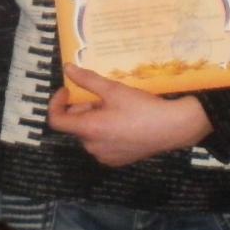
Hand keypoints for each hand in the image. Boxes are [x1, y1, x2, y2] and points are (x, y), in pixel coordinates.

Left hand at [47, 66, 211, 167]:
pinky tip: (124, 121)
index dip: (56, 103)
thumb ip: (87, 80)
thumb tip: (68, 69)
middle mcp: (92, 147)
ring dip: (95, 119)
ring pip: (89, 134)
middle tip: (104, 95)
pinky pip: (102, 144)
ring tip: (116, 107)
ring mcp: (104, 157)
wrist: (173, 127)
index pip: (56, 121)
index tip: (68, 91)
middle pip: (76, 125)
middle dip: (84, 108)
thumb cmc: (142, 107)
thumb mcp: (113, 89)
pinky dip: (105, 131)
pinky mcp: (116, 161)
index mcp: (88, 130)